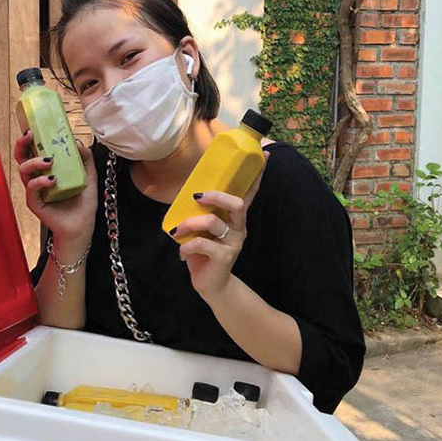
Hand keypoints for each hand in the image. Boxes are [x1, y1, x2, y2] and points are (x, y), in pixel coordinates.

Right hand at [13, 128, 97, 259]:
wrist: (83, 225)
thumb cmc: (83, 202)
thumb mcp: (88, 175)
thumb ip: (85, 158)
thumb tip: (77, 141)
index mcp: (46, 169)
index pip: (33, 150)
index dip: (29, 137)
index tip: (34, 125)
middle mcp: (37, 178)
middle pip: (21, 157)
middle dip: (22, 143)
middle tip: (31, 134)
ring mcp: (34, 191)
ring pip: (23, 170)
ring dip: (34, 162)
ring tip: (49, 160)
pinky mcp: (35, 203)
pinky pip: (31, 189)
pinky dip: (40, 182)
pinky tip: (52, 179)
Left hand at [171, 152, 269, 302]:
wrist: (211, 285)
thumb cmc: (205, 252)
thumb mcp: (202, 229)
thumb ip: (201, 212)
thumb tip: (188, 192)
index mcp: (235, 218)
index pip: (249, 192)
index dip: (256, 174)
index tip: (264, 155)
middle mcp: (239, 228)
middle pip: (237, 204)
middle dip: (216, 196)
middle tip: (196, 197)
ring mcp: (233, 243)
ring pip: (213, 223)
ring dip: (189, 224)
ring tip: (177, 231)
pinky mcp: (224, 257)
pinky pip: (202, 244)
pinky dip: (186, 246)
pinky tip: (181, 253)